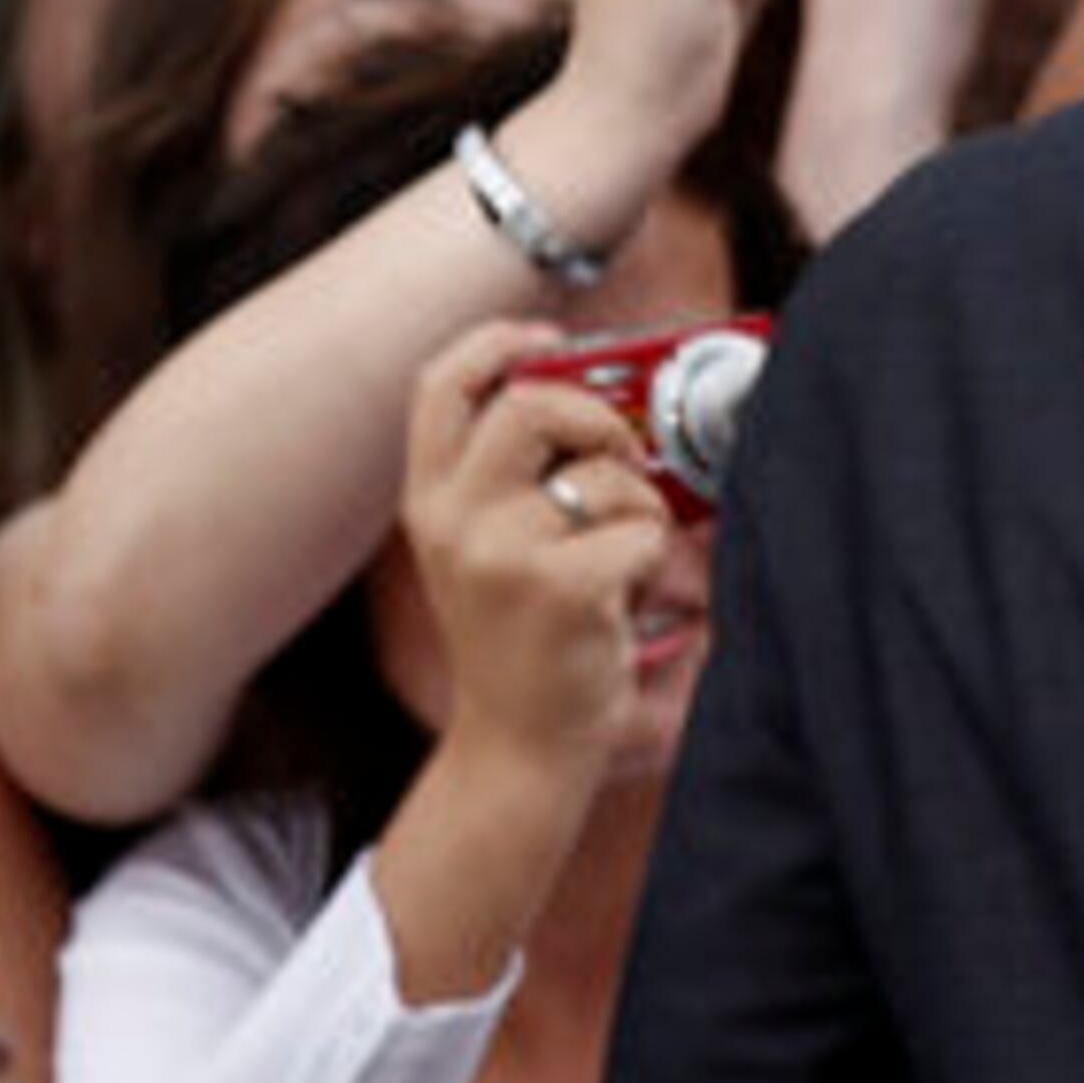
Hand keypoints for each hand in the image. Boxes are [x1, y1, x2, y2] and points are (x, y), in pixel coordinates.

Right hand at [398, 318, 672, 784]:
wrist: (519, 743)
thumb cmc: (524, 632)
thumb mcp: (488, 546)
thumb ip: (516, 474)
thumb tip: (596, 391)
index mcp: (429, 501)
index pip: (440, 385)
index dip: (498, 343)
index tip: (551, 340)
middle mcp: (452, 520)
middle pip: (531, 404)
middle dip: (596, 418)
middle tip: (620, 460)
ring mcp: (502, 553)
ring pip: (605, 472)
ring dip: (638, 504)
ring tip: (618, 553)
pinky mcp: (561, 586)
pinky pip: (642, 530)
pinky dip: (654, 556)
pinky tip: (624, 595)